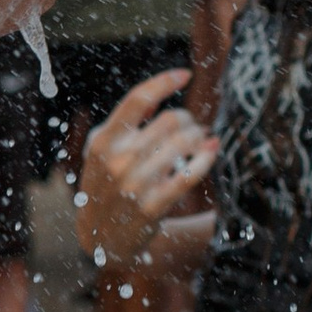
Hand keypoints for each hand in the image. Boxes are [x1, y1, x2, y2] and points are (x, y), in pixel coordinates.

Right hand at [71, 69, 213, 269]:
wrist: (100, 237)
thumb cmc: (105, 184)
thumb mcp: (101, 152)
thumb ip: (123, 124)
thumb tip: (159, 97)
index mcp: (103, 141)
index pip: (138, 100)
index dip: (164, 82)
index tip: (186, 74)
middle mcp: (118, 161)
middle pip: (169, 120)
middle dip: (187, 119)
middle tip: (192, 126)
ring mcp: (135, 184)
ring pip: (184, 143)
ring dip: (199, 137)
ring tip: (201, 140)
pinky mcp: (153, 206)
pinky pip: (190, 174)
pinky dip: (205, 159)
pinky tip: (211, 152)